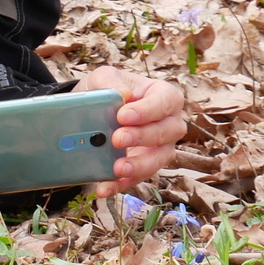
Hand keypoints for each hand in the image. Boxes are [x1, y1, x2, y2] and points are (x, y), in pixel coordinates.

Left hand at [78, 66, 187, 197]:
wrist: (94, 109)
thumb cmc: (107, 89)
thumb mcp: (104, 77)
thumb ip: (111, 82)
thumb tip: (122, 95)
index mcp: (164, 95)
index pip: (165, 101)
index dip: (148, 110)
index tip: (124, 115)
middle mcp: (169, 123)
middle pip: (166, 132)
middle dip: (142, 137)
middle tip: (117, 139)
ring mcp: (160, 147)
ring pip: (160, 159)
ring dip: (139, 166)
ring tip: (117, 168)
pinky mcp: (145, 166)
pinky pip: (139, 178)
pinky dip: (121, 183)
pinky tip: (105, 187)